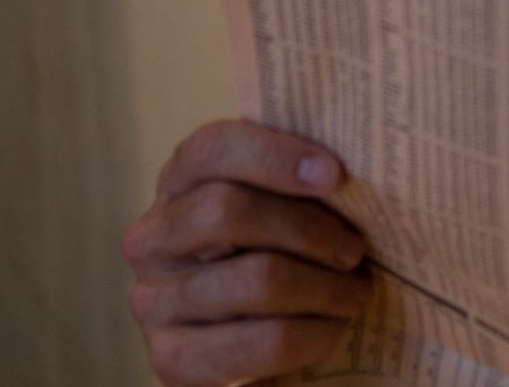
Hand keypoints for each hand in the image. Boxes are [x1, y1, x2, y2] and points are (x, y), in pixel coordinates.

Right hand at [123, 119, 373, 386]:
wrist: (236, 340)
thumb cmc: (270, 252)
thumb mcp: (272, 207)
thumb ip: (295, 181)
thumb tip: (354, 164)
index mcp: (179, 183)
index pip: (211, 149)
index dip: (274, 156)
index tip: (337, 175)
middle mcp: (152, 238)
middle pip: (227, 212)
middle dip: (309, 230)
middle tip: (356, 249)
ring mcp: (153, 300)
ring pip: (255, 280)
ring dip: (324, 287)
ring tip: (356, 291)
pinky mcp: (171, 358)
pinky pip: (262, 341)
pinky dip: (314, 333)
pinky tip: (334, 327)